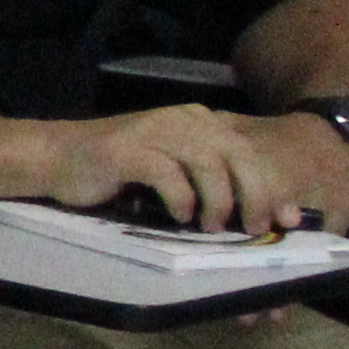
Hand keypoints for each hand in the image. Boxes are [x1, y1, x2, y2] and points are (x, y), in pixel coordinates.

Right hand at [46, 103, 348, 236]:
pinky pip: (167, 174)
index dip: (273, 187)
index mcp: (199, 122)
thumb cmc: (120, 172)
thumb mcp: (175, 171)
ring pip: (208, 164)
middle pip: (237, 156)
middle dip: (254, 196)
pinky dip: (181, 199)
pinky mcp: (127, 149)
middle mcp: (182, 120)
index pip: (249, 152)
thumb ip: (212, 182)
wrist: (58, 157)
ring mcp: (154, 131)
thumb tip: (259, 214)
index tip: (289, 220)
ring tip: (212, 227)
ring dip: (218, 202)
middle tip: (254, 228)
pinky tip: (180, 216)